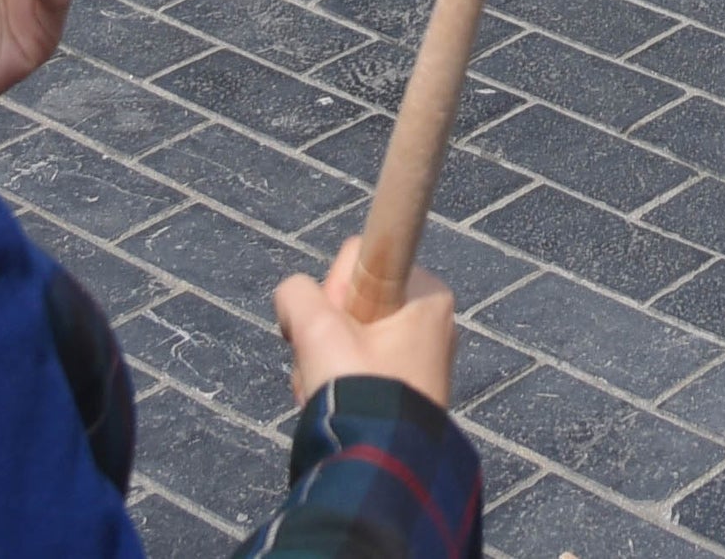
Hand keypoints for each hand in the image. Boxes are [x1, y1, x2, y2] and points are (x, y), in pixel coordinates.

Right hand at [277, 241, 457, 409]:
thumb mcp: (317, 328)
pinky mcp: (405, 387)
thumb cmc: (358, 388)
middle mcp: (431, 320)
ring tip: (327, 388)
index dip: (334, 290)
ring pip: (348, 334)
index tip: (339, 327)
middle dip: (326, 332)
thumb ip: (296, 294)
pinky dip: (339, 380)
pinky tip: (333, 403)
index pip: (358, 258)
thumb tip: (292, 299)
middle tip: (329, 363)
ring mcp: (420, 356)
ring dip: (326, 359)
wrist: (379, 465)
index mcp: (427, 294)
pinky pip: (359, 364)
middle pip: (351, 299)